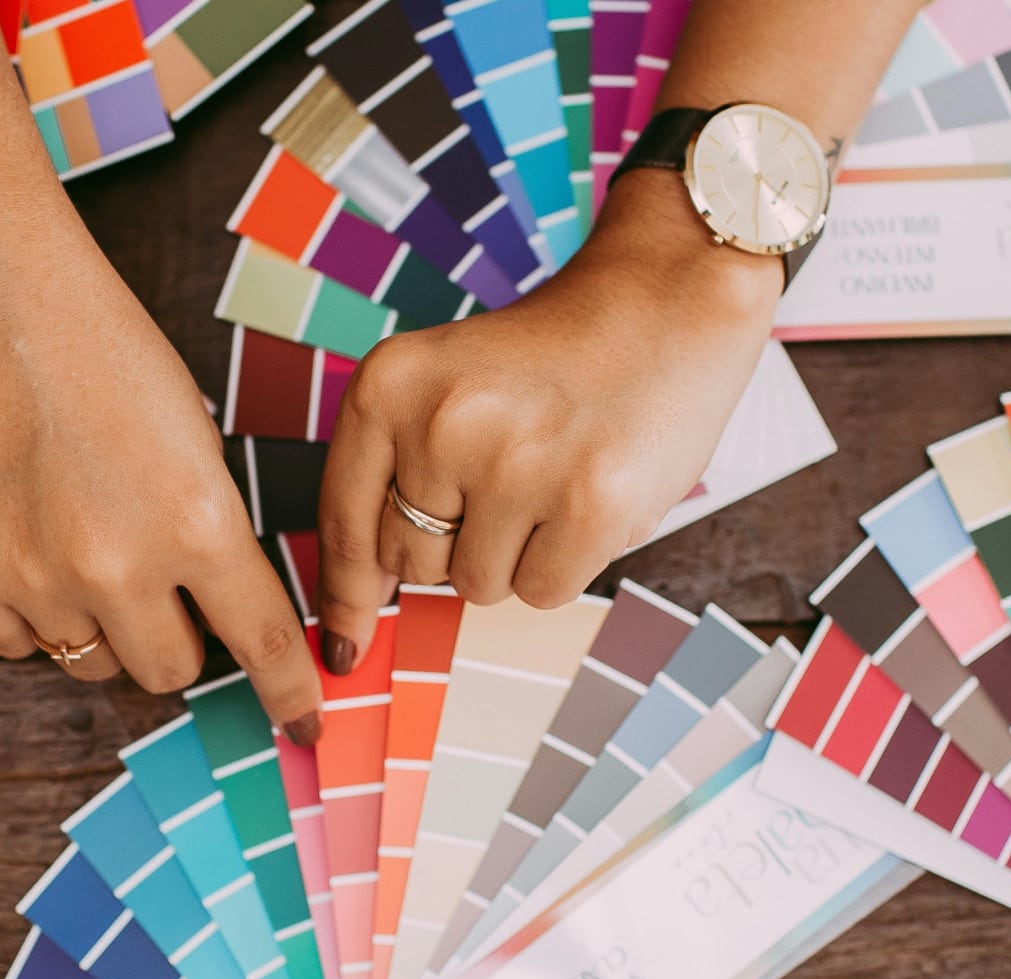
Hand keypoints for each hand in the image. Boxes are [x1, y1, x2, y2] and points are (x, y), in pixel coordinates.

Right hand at [0, 178, 322, 742]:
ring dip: (101, 625)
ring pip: (91, 661)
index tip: (304, 721)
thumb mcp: (188, 430)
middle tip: (158, 583)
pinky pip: (17, 643)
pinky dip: (31, 612)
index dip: (291, 690)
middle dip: (177, 637)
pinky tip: (23, 541)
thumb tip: (219, 600)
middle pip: (171, 669)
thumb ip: (206, 524)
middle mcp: (118, 567)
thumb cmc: (90, 340)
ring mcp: (33, 580)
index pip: (263, 641)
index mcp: (196, 521)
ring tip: (78, 541)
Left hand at [314, 170, 785, 671]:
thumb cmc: (552, 359)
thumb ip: (393, 482)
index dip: (345, 598)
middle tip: (508, 480)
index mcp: (388, 386)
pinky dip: (565, 563)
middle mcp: (441, 423)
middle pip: (412, 564)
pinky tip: (586, 495)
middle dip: (454, 545)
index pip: (346, 526)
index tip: (345, 647)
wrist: (666, 300)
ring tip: (552, 475)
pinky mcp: (589, 504)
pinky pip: (541, 592)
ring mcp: (516, 465)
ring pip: (477, 585)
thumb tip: (355, 612)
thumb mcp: (442, 389)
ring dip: (514, 553)